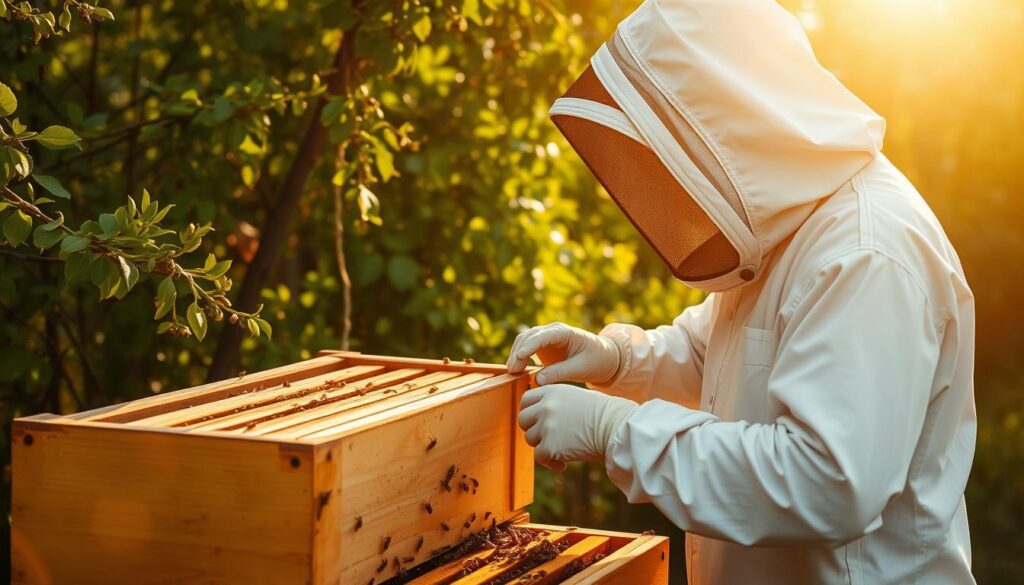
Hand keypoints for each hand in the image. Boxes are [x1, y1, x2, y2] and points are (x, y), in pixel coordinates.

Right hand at [506, 323, 620, 385]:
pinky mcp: (543, 346)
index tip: (519, 357)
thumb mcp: (581, 368)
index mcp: (565, 332)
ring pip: (524, 340)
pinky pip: (526, 348)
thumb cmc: (596, 360)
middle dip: (518, 351)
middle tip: (513, 371)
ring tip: (512, 372)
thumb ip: (560, 372)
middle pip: (529, 336)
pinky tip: (516, 370)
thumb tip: (538, 379)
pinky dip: (519, 357)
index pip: (543, 336)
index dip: (530, 346)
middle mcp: (553, 331)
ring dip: (516, 354)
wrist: (604, 358)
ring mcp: (546, 337)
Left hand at [518, 384, 637, 471]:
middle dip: (533, 429)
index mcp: (552, 391)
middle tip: (547, 437)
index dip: (529, 411)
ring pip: (530, 439)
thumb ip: (555, 403)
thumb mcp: (575, 397)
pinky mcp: (550, 446)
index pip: (525, 400)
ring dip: (542, 446)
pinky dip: (550, 463)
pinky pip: (539, 457)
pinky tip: (563, 465)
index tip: (536, 421)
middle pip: (523, 420)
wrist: (615, 428)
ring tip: (560, 451)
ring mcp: (546, 426)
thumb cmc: (604, 414)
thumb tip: (540, 415)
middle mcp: (545, 406)